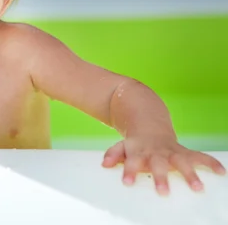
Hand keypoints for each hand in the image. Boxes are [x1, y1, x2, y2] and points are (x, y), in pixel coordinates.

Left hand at [102, 135, 225, 194]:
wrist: (149, 128)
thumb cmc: (135, 145)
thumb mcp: (122, 147)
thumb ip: (114, 155)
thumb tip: (104, 164)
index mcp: (139, 152)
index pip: (133, 162)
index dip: (130, 171)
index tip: (127, 182)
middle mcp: (156, 152)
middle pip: (159, 164)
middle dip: (161, 177)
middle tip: (163, 192)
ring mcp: (172, 152)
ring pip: (182, 161)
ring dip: (190, 174)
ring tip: (198, 188)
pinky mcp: (185, 152)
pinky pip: (200, 156)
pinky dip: (211, 163)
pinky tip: (221, 172)